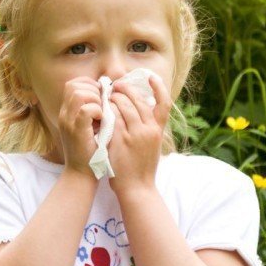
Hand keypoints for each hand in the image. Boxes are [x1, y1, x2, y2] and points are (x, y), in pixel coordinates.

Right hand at [57, 77, 102, 175]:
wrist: (82, 174)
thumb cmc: (91, 151)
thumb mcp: (90, 127)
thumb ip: (93, 110)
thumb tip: (107, 94)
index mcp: (67, 112)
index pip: (73, 83)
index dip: (89, 84)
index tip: (101, 98)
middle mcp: (64, 114)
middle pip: (74, 85)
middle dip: (94, 90)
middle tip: (103, 107)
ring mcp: (68, 122)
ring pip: (79, 94)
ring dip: (96, 100)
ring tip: (102, 114)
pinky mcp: (76, 130)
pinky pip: (85, 109)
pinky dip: (97, 111)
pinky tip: (102, 121)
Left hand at [107, 76, 170, 194]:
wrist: (137, 189)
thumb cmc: (142, 168)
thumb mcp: (152, 146)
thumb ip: (148, 128)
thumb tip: (143, 111)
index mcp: (159, 130)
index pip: (164, 102)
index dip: (158, 86)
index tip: (150, 76)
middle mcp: (149, 130)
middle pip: (138, 100)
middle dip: (126, 89)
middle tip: (116, 85)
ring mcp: (135, 135)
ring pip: (124, 106)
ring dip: (114, 98)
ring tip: (107, 96)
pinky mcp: (120, 140)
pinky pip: (113, 118)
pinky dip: (107, 110)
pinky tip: (102, 108)